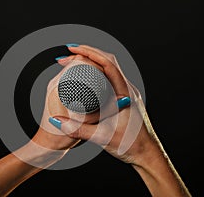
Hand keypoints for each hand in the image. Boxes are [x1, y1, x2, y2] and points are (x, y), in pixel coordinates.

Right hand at [50, 44, 190, 195]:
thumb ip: (78, 129)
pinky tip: (88, 77)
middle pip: (108, 61)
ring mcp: (127, 93)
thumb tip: (56, 120)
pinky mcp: (125, 99)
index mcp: (125, 94)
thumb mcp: (102, 137)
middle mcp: (128, 90)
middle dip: (88, 53)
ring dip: (93, 61)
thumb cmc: (130, 146)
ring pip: (110, 69)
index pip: (107, 64)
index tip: (73, 49)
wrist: (147, 154)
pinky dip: (97, 72)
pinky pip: (110, 78)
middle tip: (69, 53)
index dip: (89, 53)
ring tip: (75, 61)